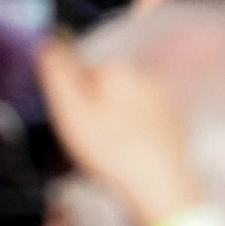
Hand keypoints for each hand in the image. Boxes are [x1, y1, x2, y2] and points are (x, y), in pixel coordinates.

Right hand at [38, 41, 205, 225]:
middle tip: (87, 139)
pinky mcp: (175, 120)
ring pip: (127, 102)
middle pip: (107, 86)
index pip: (84, 72)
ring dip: (115, 118)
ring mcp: (164, 98)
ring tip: (106, 149)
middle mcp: (145, 76)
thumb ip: (59, 75)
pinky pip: (146, 120)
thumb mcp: (72, 111)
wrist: (157, 180)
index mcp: (117, 70)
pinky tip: (127, 151)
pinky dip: (135, 131)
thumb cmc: (110, 148)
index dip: (71, 97)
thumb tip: (49, 44)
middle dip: (94, 106)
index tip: (70, 121)